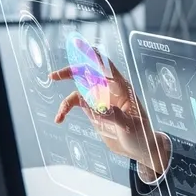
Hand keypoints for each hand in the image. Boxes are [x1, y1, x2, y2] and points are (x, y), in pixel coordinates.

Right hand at [50, 56, 169, 178]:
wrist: (140, 148)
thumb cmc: (141, 133)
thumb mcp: (130, 125)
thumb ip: (114, 115)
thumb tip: (97, 108)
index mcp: (123, 88)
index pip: (107, 67)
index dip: (94, 57)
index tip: (80, 47)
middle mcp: (109, 90)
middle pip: (88, 74)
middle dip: (71, 72)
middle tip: (54, 76)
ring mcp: (100, 100)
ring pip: (78, 90)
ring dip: (66, 99)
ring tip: (60, 114)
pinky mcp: (93, 110)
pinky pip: (76, 105)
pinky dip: (66, 109)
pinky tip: (60, 119)